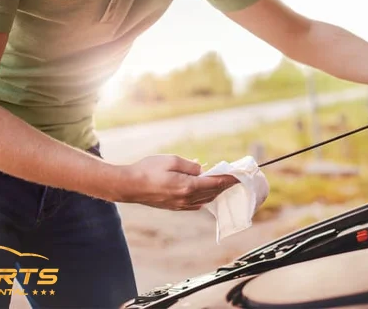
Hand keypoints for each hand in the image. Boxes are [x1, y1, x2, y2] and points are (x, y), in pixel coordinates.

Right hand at [116, 154, 238, 210]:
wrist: (129, 186)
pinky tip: (206, 193)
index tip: (239, 175)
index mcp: (187, 186)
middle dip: (225, 185)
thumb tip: (202, 170)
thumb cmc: (148, 169)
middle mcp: (186, 198)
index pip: (215, 182)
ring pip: (205, 200)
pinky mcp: (174, 207)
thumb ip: (190, 165)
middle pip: (212, 192)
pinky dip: (205, 198)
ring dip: (215, 192)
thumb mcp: (171, 160)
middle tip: (235, 178)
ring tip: (223, 184)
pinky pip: (195, 205)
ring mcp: (180, 205)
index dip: (228, 178)